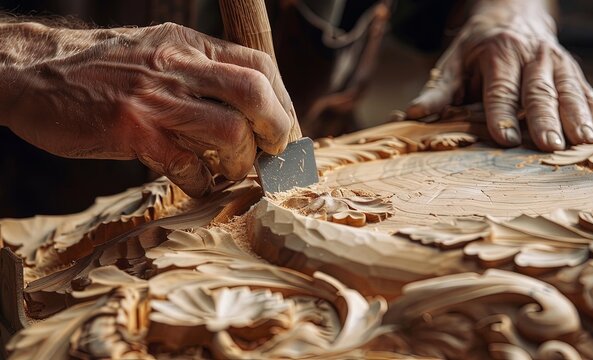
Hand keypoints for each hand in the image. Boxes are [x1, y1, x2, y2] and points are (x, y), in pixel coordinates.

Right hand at [1, 22, 294, 196]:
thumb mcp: (155, 53)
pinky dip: (202, 181)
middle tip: (275, 153)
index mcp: (187, 45)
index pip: (258, 66)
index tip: (285, 130)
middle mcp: (176, 67)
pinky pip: (187, 165)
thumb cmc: (100, 70)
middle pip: (255, 93)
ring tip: (234, 170)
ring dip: (242, 160)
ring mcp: (155, 99)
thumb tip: (246, 109)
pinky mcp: (132, 132)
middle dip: (277, 129)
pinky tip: (198, 182)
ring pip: (229, 131)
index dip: (283, 101)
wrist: (32, 74)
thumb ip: (198, 73)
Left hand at [405, 0, 592, 150]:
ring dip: (580, 117)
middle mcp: (532, 56)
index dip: (501, 114)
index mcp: (499, 54)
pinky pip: (589, 91)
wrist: (512, 13)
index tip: (504, 140)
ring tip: (586, 142)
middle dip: (545, 119)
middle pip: (540, 91)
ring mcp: (557, 63)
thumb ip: (438, 91)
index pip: (500, 89)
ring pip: (570, 90)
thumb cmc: (477, 47)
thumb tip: (414, 114)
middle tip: (550, 146)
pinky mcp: (572, 71)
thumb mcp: (453, 62)